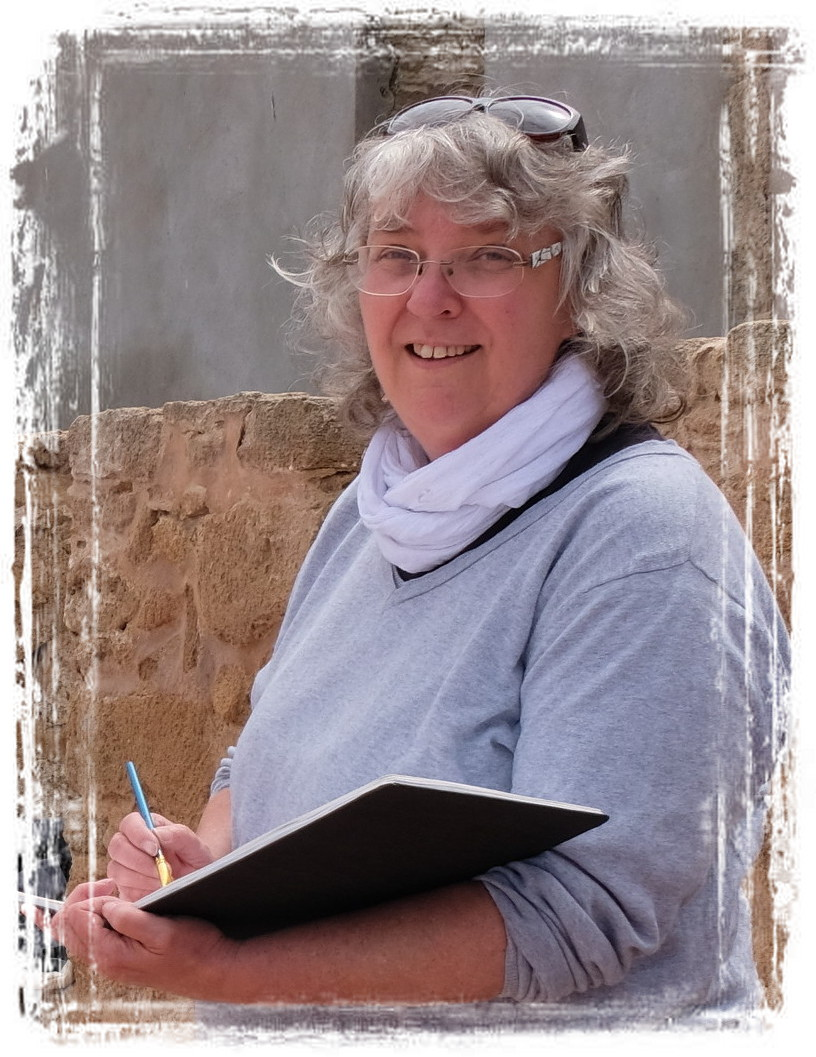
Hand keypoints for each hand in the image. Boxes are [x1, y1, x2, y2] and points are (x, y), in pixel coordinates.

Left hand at [52, 880, 236, 999]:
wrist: (212, 970)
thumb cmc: (193, 949)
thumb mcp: (163, 929)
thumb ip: (129, 919)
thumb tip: (104, 907)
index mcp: (111, 954)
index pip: (73, 918)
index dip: (89, 895)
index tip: (113, 886)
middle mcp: (105, 962)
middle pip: (68, 926)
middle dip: (82, 900)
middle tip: (109, 887)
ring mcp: (111, 962)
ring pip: (78, 931)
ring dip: (90, 908)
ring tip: (115, 894)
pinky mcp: (120, 958)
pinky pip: (93, 937)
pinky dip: (98, 918)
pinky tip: (119, 908)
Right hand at [107, 813, 215, 900]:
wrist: (198, 886)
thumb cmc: (196, 861)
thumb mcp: (195, 846)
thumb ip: (177, 834)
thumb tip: (156, 834)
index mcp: (147, 828)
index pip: (129, 822)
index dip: (138, 834)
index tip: (155, 848)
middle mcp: (131, 846)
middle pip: (117, 846)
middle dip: (139, 860)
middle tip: (160, 871)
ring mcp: (125, 868)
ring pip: (117, 870)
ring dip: (141, 878)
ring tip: (162, 882)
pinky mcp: (124, 889)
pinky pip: (121, 891)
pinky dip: (139, 892)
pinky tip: (155, 892)